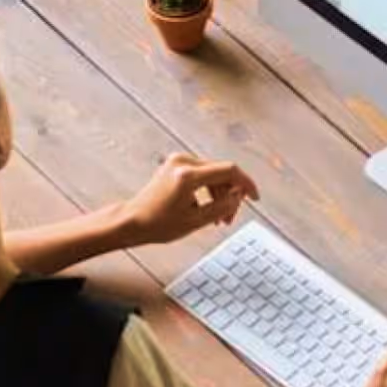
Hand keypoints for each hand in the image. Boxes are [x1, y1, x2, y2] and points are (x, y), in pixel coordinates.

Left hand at [118, 152, 259, 244]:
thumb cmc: (156, 224)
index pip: (229, 171)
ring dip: (220, 194)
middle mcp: (183, 162)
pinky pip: (202, 174)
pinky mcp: (175, 165)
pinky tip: (209, 207)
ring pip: (213, 174)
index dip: (246, 184)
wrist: (132, 222)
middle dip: (231, 195)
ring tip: (219, 217)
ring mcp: (178, 162)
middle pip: (222, 172)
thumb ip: (221, 207)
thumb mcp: (195, 221)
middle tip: (230, 217)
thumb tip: (238, 196)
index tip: (254, 197)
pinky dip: (209, 189)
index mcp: (188, 175)